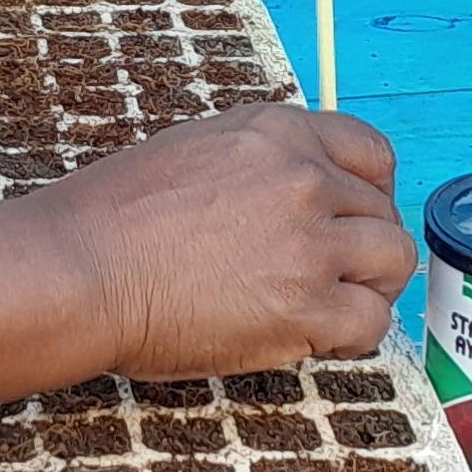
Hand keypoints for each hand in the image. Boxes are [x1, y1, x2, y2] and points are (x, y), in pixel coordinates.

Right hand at [34, 105, 417, 377]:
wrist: (80, 268)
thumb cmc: (113, 218)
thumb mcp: (196, 149)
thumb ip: (259, 161)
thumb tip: (293, 186)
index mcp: (278, 133)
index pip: (371, 152)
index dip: (372, 192)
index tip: (356, 218)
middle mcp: (305, 179)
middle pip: (383, 212)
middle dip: (365, 247)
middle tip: (335, 276)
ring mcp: (310, 242)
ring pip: (391, 262)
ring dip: (370, 287)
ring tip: (331, 308)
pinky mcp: (304, 307)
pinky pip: (371, 321)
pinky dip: (352, 335)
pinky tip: (316, 338)